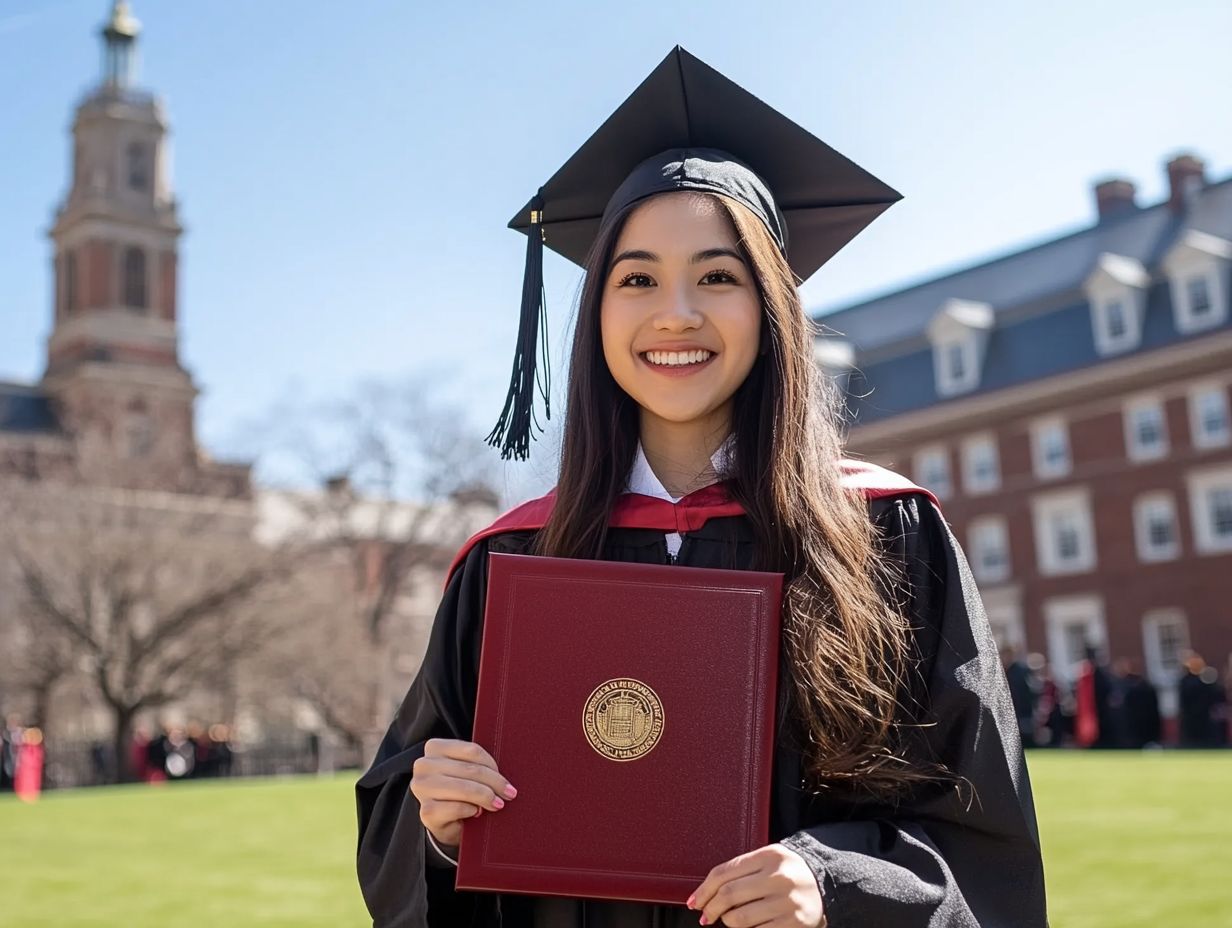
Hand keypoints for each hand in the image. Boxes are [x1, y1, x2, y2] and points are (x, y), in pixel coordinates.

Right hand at [410, 738, 516, 848]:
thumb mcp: (468, 772)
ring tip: (497, 804)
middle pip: (471, 770)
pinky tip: (476, 813)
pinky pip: (458, 807)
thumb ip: (478, 764)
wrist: (445, 822)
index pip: (472, 751)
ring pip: (465, 788)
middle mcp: (424, 765)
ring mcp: (422, 788)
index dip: (493, 765)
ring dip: (486, 797)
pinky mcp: (426, 811)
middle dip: (495, 783)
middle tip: (510, 794)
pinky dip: (471, 810)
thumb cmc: (460, 791)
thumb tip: (503, 775)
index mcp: (434, 747)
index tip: (505, 779)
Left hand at [687, 843, 824, 926]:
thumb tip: (705, 894)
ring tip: (730, 919)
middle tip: (705, 915)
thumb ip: (741, 870)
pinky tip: (748, 927)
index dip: (704, 890)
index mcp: (769, 855)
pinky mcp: (794, 923)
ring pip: (739, 918)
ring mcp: (787, 902)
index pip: (724, 872)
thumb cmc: (788, 872)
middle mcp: (779, 877)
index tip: (695, 901)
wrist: (826, 884)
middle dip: (710, 908)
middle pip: (729, 894)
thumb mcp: (768, 860)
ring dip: (728, 921)